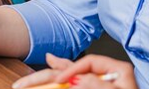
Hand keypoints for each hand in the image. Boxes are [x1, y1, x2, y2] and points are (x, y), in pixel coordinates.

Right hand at [13, 54, 136, 88]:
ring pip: (71, 79)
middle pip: (74, 70)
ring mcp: (102, 84)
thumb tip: (79, 79)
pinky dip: (61, 83)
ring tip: (31, 79)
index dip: (72, 69)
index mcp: (119, 70)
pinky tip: (53, 75)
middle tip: (29, 79)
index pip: (88, 62)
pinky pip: (75, 85)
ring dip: (51, 79)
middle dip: (51, 74)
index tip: (63, 78)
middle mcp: (109, 75)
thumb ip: (99, 86)